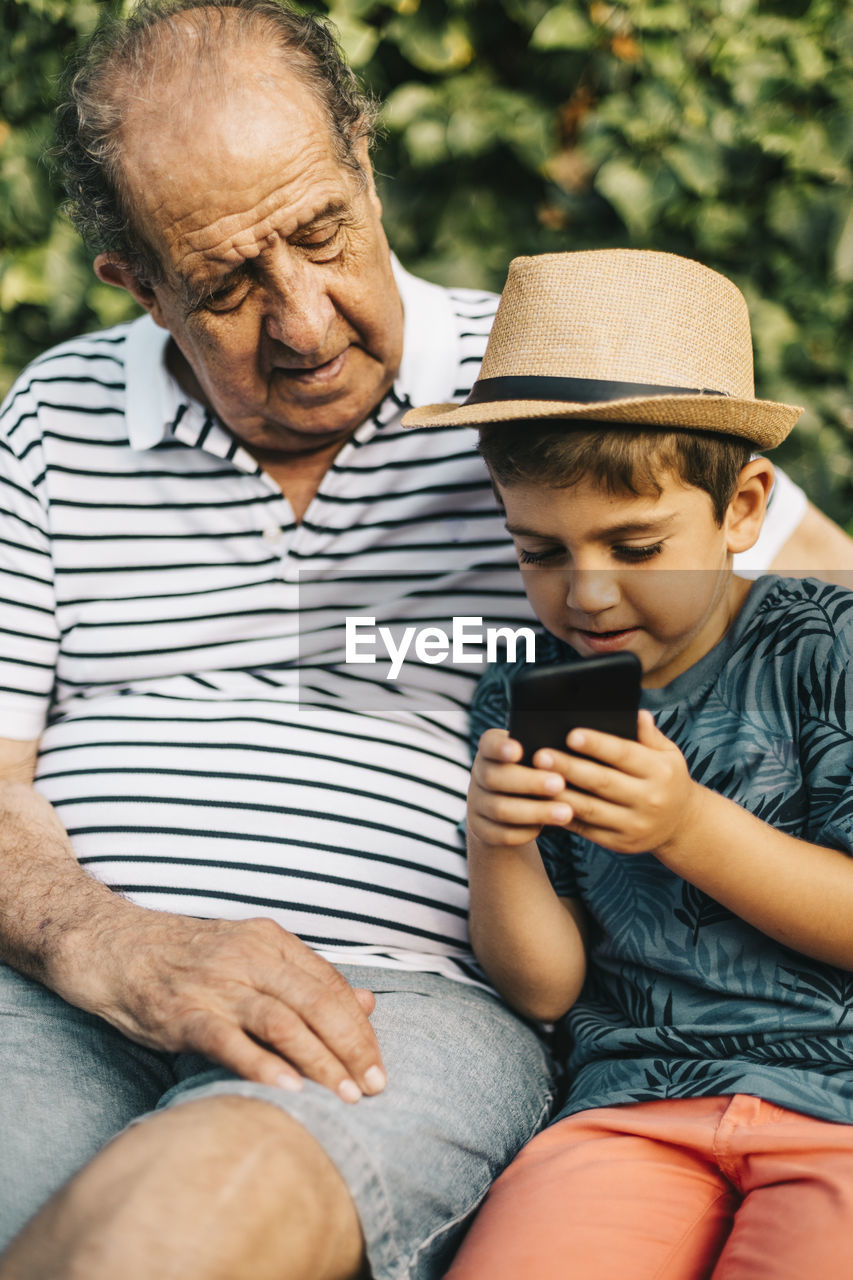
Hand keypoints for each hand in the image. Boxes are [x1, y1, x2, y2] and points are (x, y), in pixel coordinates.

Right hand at [61, 904, 385, 1102]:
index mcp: (272, 942)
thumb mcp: (252, 955)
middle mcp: (250, 958)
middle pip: (317, 1004)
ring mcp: (217, 985)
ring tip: (345, 1096)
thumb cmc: (188, 959)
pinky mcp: (183, 1013)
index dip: (360, 1029)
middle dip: (352, 1049)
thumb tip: (367, 1003)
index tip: (379, 1067)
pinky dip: (262, 1065)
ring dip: (320, 1062)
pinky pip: (229, 1041)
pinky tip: (288, 1090)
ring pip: (283, 1022)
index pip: (331, 986)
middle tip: (375, 1088)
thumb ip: (307, 980)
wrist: (114, 947)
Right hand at [468, 728, 572, 847]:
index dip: (500, 747)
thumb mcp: (535, 758)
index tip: (519, 750)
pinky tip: (551, 827)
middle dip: (529, 782)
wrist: (513, 807)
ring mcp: (476, 804)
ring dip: (536, 812)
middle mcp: (478, 774)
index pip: (488, 744)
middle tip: (560, 783)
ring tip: (566, 812)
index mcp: (490, 750)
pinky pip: (502, 834)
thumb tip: (567, 748)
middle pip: (494, 778)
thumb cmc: (533, 772)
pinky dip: (528, 831)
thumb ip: (545, 753)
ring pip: (500, 809)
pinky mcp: (482, 829)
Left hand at [535, 709, 701, 855]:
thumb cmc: (667, 779)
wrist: (682, 824)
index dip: (597, 744)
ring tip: (535, 779)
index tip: (571, 735)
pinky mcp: (621, 844)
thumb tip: (636, 713)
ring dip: (560, 794)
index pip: (625, 754)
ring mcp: (635, 825)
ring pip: (590, 809)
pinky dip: (564, 816)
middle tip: (540, 755)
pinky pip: (587, 830)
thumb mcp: (668, 754)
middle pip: (602, 782)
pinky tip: (544, 802)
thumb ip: (650, 734)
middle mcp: (650, 800)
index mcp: (661, 772)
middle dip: (569, 768)